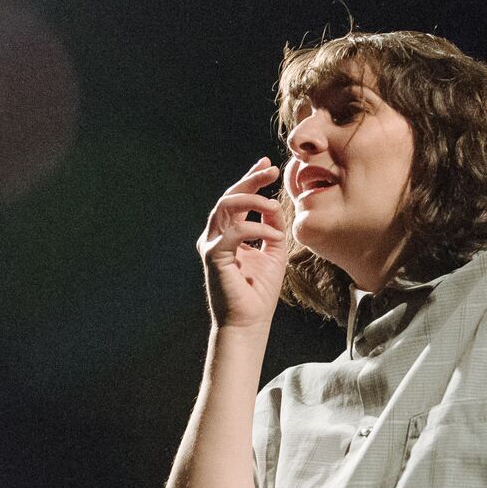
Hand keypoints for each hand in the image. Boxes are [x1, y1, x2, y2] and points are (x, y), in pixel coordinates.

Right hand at [198, 156, 290, 330]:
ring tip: (273, 205)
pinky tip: (274, 235)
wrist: (249, 322)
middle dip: (250, 179)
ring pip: (225, 206)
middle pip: (229, 196)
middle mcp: (217, 235)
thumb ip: (272, 226)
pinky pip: (234, 232)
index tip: (269, 165)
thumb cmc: (260, 292)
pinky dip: (256, 228)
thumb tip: (274, 204)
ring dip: (252, 200)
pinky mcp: (214, 256)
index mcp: (229, 233)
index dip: (251, 178)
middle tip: (271, 170)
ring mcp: (212, 244)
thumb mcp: (274, 251)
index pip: (238, 199)